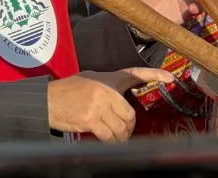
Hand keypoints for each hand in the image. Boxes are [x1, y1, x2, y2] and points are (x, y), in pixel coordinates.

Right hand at [48, 68, 173, 140]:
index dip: (155, 75)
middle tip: (125, 130)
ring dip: (122, 136)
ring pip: (122, 127)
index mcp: (109, 79)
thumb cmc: (68, 90)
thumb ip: (108, 85)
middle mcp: (107, 91)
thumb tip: (121, 96)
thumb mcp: (90, 78)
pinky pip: (109, 136)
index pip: (135, 74)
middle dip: (129, 126)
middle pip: (130, 114)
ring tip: (117, 138)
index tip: (170, 78)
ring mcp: (99, 106)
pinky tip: (108, 142)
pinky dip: (111, 142)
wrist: (47, 100)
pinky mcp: (91, 120)